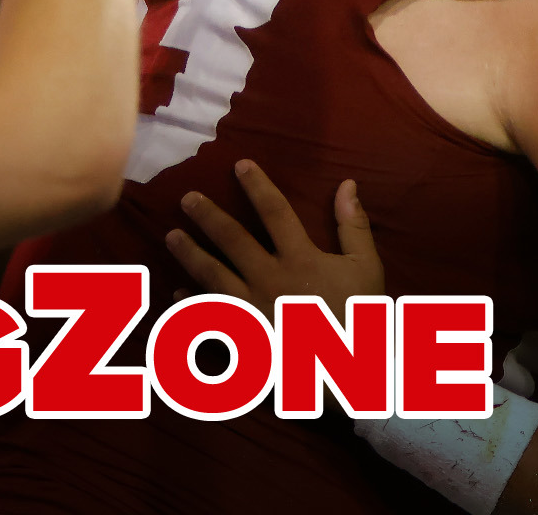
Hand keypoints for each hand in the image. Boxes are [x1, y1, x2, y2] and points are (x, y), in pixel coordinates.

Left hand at [164, 160, 383, 317]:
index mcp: (301, 259)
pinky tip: (177, 293)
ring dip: (191, 254)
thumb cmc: (360, 317)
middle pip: (233, 241)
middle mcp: (270, 280)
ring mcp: (253, 311)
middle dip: (208, 216)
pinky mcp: (245, 338)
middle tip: (187, 198)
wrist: (350, 373)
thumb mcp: (366, 267)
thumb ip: (354, 225)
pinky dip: (191, 307)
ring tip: (172, 236)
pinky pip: (211, 319)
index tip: (239, 165)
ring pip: (214, 277)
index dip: (258, 186)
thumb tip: (347, 183)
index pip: (276, 212)